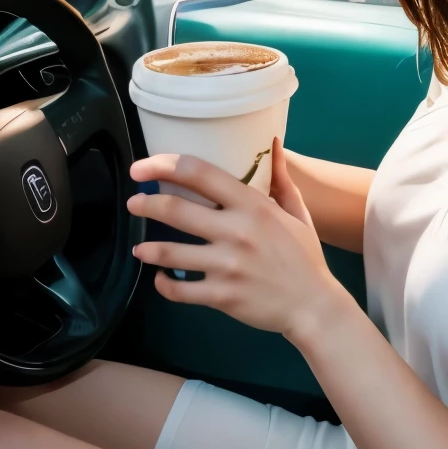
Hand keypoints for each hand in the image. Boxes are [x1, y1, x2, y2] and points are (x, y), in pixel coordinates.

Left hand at [127, 148, 341, 339]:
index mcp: (253, 205)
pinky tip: (160, 277)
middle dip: (146, 204)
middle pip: (176, 210)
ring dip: (148, 249)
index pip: (201, 174)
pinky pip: (179, 290)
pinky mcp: (220, 296)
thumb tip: (273, 143)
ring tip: (139, 248)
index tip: (142, 167)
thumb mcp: (297, 211)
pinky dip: (163, 284)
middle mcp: (236, 231)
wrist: (313, 305)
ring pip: (170, 253)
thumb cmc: (304, 255)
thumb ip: (281, 178)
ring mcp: (226, 266)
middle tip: (134, 203)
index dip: (164, 165)